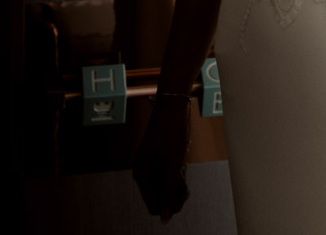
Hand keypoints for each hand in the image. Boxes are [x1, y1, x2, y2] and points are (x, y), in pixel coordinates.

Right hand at [132, 97, 192, 220]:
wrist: (174, 107)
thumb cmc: (172, 132)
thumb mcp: (172, 163)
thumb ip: (169, 191)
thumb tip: (166, 218)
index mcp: (141, 175)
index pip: (155, 206)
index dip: (170, 204)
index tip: (183, 190)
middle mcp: (144, 174)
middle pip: (162, 199)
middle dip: (175, 193)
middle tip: (184, 177)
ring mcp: (153, 168)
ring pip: (168, 189)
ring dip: (178, 183)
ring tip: (182, 166)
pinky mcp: (161, 163)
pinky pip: (171, 178)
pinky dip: (179, 174)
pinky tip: (181, 162)